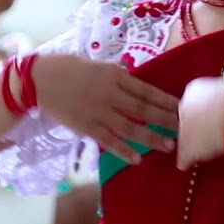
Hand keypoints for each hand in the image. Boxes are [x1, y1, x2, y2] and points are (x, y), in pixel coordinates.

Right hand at [32, 54, 178, 164]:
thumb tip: (134, 78)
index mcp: (115, 76)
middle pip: (144, 110)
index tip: (183, 108)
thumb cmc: (67, 68)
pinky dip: (123, 150)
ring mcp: (99, 113)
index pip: (147, 91)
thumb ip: (116, 73)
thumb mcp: (97, 64)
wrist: (38, 80)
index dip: (166, 101)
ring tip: (168, 145)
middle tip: (185, 129)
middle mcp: (111, 95)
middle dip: (166, 120)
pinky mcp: (86, 127)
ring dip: (151, 138)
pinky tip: (137, 159)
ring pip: (130, 128)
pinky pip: (109, 141)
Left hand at [176, 65, 223, 169]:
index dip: (206, 105)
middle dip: (196, 122)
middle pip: (186, 116)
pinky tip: (188, 163)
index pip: (195, 98)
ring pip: (183, 136)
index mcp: (193, 91)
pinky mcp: (186, 149)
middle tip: (212, 127)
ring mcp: (182, 129)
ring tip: (204, 146)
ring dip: (191, 140)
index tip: (216, 110)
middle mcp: (183, 108)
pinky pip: (183, 157)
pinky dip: (185, 160)